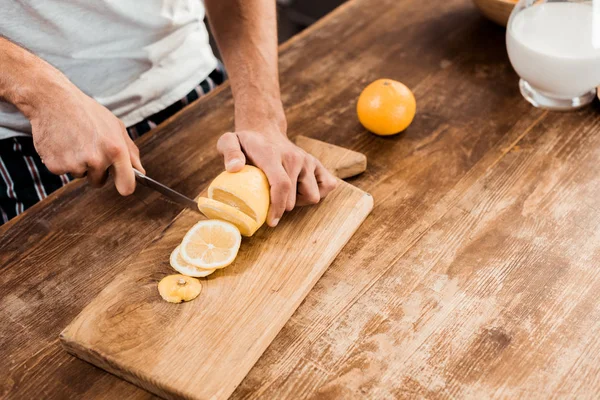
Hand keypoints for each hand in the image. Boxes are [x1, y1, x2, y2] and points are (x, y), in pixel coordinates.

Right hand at [29, 82, 143, 195]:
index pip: (127, 185)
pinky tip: (61, 143)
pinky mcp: (56, 166)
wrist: (52, 100)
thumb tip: (140, 171)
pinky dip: (61, 160)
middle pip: (99, 182)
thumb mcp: (115, 126)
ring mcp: (76, 164)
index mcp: (116, 150)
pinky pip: (63, 171)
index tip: (122, 186)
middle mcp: (97, 160)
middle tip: (88, 147)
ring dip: (78, 163)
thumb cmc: (86, 112)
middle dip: (95, 170)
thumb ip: (130, 151)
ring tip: (74, 140)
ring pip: (80, 175)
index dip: (125, 187)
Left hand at [217, 128, 337, 226]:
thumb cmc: (246, 143)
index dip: (278, 207)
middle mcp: (294, 157)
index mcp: (273, 154)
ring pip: (313, 196)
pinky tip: (299, 191)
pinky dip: (315, 193)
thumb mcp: (229, 141)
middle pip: (295, 198)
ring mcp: (308, 160)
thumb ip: (229, 152)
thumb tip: (234, 168)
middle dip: (281, 208)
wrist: (264, 130)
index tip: (271, 222)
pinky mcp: (317, 164)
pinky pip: (327, 186)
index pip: (282, 184)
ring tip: (284, 195)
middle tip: (268, 202)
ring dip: (298, 202)